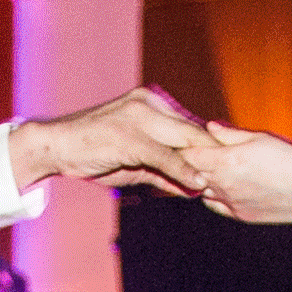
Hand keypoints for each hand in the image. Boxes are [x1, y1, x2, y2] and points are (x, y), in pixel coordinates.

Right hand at [8, 87, 214, 195]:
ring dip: (203, 166)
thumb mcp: (136, 165)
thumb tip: (193, 188)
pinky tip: (197, 185)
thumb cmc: (94, 154)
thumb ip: (165, 173)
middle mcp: (148, 103)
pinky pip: (164, 155)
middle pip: (192, 131)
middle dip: (213, 158)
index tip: (230, 170)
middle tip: (235, 179)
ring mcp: (138, 116)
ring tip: (221, 186)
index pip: (190, 127)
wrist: (56, 146)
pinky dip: (183, 171)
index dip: (210, 150)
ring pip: (182, 141)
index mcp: (152, 104)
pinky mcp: (129, 134)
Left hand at [191, 123, 291, 257]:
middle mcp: (222, 185)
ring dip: (200, 179)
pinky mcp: (239, 214)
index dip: (184, 145)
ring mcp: (229, 202)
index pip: (188, 154)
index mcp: (225, 161)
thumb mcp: (260, 138)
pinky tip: (219, 186)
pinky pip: (214, 205)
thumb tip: (209, 128)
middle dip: (188, 161)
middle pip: (190, 173)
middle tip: (191, 150)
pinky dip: (212, 195)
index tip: (184, 137)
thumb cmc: (289, 160)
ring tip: (208, 168)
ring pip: (201, 190)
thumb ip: (230, 134)